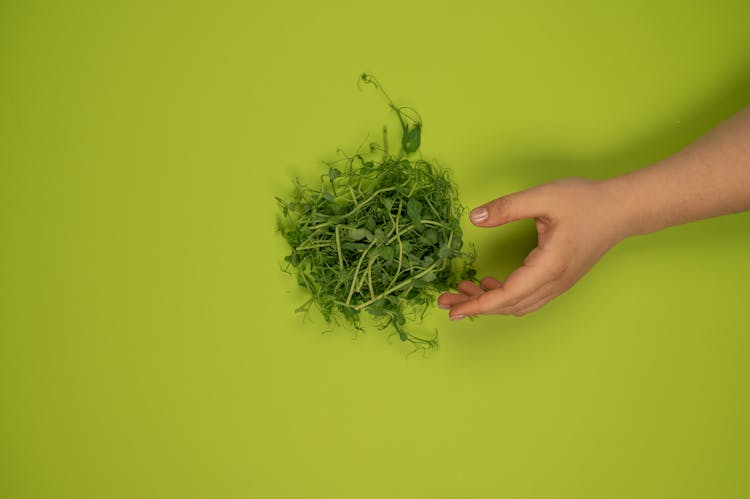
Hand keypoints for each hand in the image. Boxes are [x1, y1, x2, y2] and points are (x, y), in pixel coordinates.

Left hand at [438, 178, 626, 318]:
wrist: (623, 209)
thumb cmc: (586, 201)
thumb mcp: (543, 197)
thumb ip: (507, 207)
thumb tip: (474, 217)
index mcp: (549, 266)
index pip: (506, 295)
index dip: (477, 304)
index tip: (452, 309)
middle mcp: (554, 282)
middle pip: (508, 305)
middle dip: (474, 305)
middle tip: (446, 299)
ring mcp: (559, 285)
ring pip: (518, 305)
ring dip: (489, 302)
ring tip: (463, 289)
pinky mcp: (560, 280)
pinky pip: (527, 297)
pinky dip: (504, 296)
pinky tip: (489, 282)